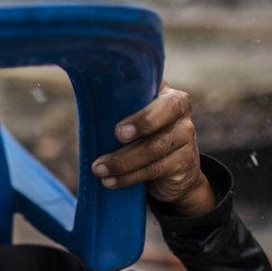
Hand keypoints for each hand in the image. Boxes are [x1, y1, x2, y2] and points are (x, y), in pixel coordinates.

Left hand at [90, 82, 214, 217]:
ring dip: (124, 161)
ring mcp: (186, 136)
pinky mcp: (185, 162)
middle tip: (116, 137)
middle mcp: (179, 110)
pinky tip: (111, 182)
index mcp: (162, 93)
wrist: (173, 174)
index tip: (119, 127)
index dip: (140, 105)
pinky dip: (130, 177)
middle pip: (166, 112)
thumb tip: (85, 113)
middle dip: (141, 124)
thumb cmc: (140, 140)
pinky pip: (156, 168)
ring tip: (99, 169)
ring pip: (157, 147)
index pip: (156, 88)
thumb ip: (116, 113)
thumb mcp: (130, 122)